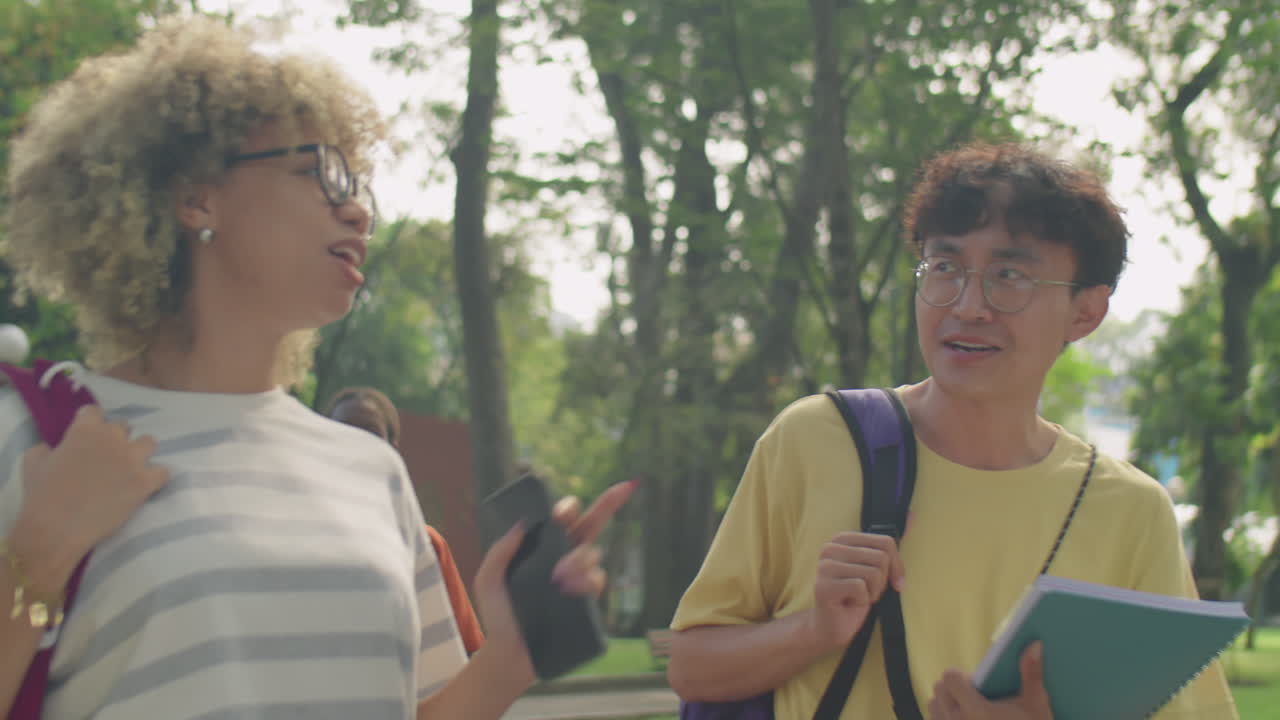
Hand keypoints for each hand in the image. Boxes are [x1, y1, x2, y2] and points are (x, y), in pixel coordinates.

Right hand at [11, 405, 168, 584]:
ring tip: (131, 467)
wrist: (57, 528)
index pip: (95, 411)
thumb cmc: (41, 495)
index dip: (91, 423)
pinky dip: (156, 477)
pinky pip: (163, 472)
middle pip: (123, 426)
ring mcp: (132, 459)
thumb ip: (47, 447)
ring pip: (149, 442)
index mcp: (85, 430)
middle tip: (107, 457)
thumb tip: (53, 447)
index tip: (88, 435)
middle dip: (116, 439)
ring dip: (141, 452)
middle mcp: (113, 438)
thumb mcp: (33, 462)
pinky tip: (146, 485)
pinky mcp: (145, 482)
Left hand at [471, 480, 637, 683]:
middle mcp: (565, 556)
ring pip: (594, 553)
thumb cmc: (499, 616)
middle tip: (570, 526)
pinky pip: (598, 580)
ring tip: (560, 578)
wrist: (511, 654)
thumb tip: (521, 526)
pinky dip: (589, 581)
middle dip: (604, 506)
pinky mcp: (587, 600)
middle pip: (593, 523)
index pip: (564, 516)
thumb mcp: (488, 581)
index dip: (568, 507)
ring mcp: (578, 578)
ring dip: (580, 559)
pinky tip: (573, 590)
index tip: (561, 513)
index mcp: (544, 546)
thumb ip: (498, 552)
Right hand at [807, 531, 905, 650]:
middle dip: (882, 581)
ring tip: (859, 597)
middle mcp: (830, 548)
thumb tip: (913, 515)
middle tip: (867, 591)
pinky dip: (863, 601)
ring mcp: (824, 567)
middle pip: (881, 558)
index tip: (891, 582)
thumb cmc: (858, 596)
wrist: (835, 626)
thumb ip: (890, 545)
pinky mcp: (824, 586)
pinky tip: (851, 603)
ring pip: (873, 573)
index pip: (886, 543)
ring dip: (873, 592)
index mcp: (842, 539)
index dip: (895, 566)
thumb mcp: (878, 568)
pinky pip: (861, 587)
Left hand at [929, 643, 1051, 719]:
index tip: (976, 684)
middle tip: (975, 698)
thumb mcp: (1036, 706)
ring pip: (933, 706)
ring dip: (947, 704)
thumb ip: (1032, 674)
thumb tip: (1035, 644)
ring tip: (969, 711)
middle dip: (953, 689)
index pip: (949, 678)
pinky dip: (945, 718)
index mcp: (976, 711)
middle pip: (939, 690)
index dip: (961, 676)